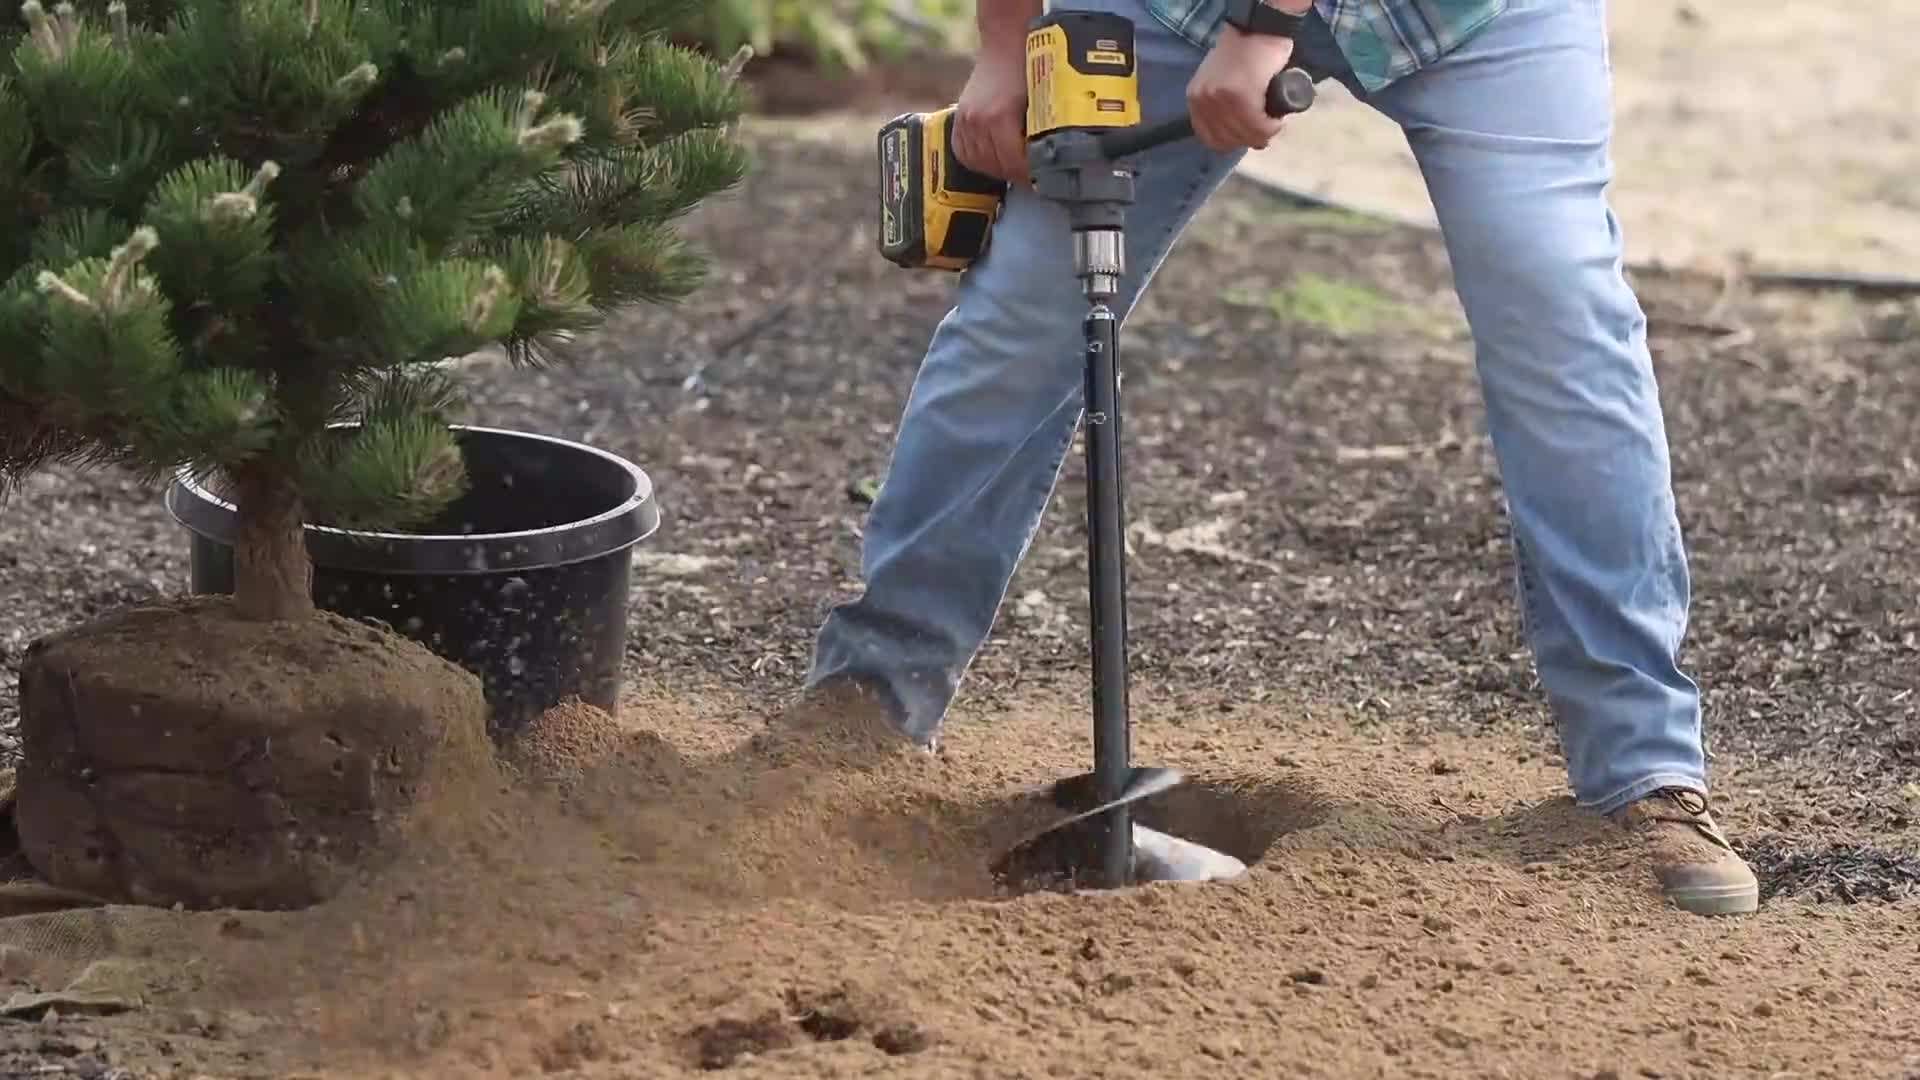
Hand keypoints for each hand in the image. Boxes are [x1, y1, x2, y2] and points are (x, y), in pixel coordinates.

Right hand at [951, 38, 1028, 183]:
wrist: (1005, 44)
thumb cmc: (1027, 68)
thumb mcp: (1041, 102)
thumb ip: (1040, 135)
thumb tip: (1049, 163)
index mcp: (999, 118)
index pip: (1014, 164)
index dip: (1030, 176)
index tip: (1042, 180)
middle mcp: (977, 122)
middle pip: (997, 167)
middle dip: (1017, 174)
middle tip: (1032, 175)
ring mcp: (965, 121)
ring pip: (980, 164)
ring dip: (998, 169)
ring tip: (1014, 167)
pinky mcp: (958, 120)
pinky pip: (964, 153)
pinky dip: (979, 160)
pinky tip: (993, 158)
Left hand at [1186, 26, 1297, 151]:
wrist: (1258, 28)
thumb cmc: (1244, 53)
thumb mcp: (1220, 80)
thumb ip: (1221, 105)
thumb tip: (1236, 135)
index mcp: (1194, 98)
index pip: (1208, 137)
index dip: (1230, 142)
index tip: (1246, 137)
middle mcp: (1203, 100)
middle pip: (1227, 139)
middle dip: (1248, 140)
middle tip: (1264, 131)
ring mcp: (1221, 99)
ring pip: (1244, 134)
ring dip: (1262, 134)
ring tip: (1272, 123)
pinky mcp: (1241, 96)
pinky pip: (1258, 125)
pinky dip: (1271, 127)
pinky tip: (1276, 120)